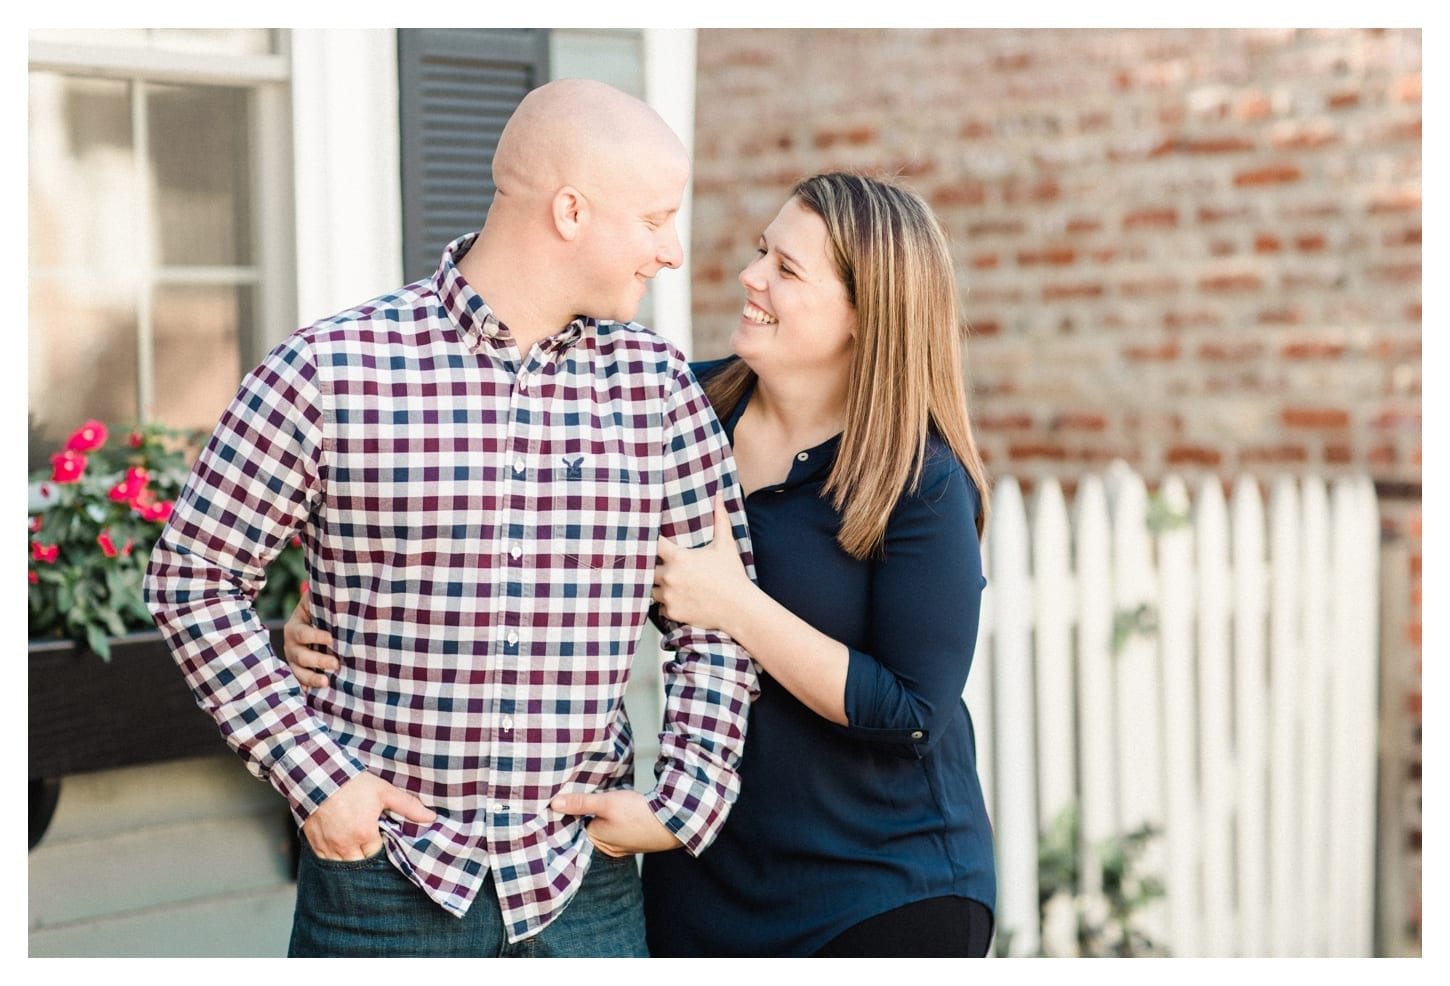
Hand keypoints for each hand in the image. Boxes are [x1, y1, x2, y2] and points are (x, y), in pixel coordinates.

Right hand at [283, 592, 337, 689]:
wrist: (312, 621)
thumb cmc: (320, 611)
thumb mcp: (318, 602)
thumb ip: (326, 598)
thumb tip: (344, 589)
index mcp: (295, 627)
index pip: (303, 632)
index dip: (316, 636)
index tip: (332, 638)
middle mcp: (291, 645)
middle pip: (301, 655)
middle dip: (318, 660)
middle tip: (336, 664)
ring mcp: (294, 660)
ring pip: (299, 671)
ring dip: (312, 677)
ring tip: (326, 682)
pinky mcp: (300, 671)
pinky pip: (300, 682)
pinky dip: (306, 687)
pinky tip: (312, 694)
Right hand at [302, 771, 437, 860]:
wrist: (317, 776)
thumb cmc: (353, 784)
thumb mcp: (384, 792)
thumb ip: (408, 806)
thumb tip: (431, 817)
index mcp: (364, 834)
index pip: (378, 855)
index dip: (381, 848)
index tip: (381, 839)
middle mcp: (345, 845)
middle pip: (360, 865)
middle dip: (366, 857)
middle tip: (368, 845)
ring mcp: (328, 846)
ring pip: (341, 866)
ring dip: (349, 860)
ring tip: (354, 848)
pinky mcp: (314, 844)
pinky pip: (324, 861)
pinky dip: (332, 857)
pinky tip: (338, 847)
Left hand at [549, 789, 681, 856]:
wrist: (673, 823)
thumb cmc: (639, 815)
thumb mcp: (606, 803)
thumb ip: (580, 803)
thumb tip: (554, 803)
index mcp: (596, 841)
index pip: (573, 827)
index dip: (567, 813)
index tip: (560, 800)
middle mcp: (606, 848)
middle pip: (587, 827)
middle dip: (583, 814)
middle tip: (577, 795)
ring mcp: (621, 845)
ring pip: (602, 827)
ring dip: (599, 815)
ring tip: (596, 799)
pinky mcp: (632, 839)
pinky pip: (615, 829)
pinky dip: (613, 819)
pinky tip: (615, 809)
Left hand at [652, 495, 750, 631]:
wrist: (740, 607)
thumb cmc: (732, 575)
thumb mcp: (726, 545)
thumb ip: (720, 519)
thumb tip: (720, 495)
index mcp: (678, 558)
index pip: (651, 545)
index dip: (646, 540)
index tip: (645, 539)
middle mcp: (669, 577)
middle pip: (647, 569)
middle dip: (653, 567)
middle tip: (666, 566)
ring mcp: (669, 596)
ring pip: (652, 589)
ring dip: (660, 586)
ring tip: (674, 584)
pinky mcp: (673, 612)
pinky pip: (661, 607)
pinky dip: (667, 604)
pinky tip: (680, 599)